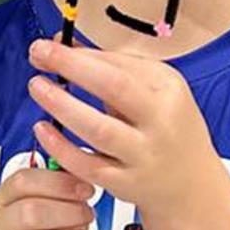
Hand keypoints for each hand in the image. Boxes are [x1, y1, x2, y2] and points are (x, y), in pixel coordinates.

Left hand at [27, 38, 220, 217]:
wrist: (191, 185)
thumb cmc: (165, 127)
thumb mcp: (151, 89)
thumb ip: (108, 66)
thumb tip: (62, 45)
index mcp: (167, 89)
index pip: (119, 64)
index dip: (78, 54)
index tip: (47, 47)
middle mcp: (159, 121)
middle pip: (115, 88)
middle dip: (72, 67)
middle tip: (39, 56)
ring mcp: (144, 155)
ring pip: (98, 130)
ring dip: (62, 106)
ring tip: (38, 87)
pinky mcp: (126, 184)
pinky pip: (88, 166)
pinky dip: (60, 147)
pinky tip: (43, 129)